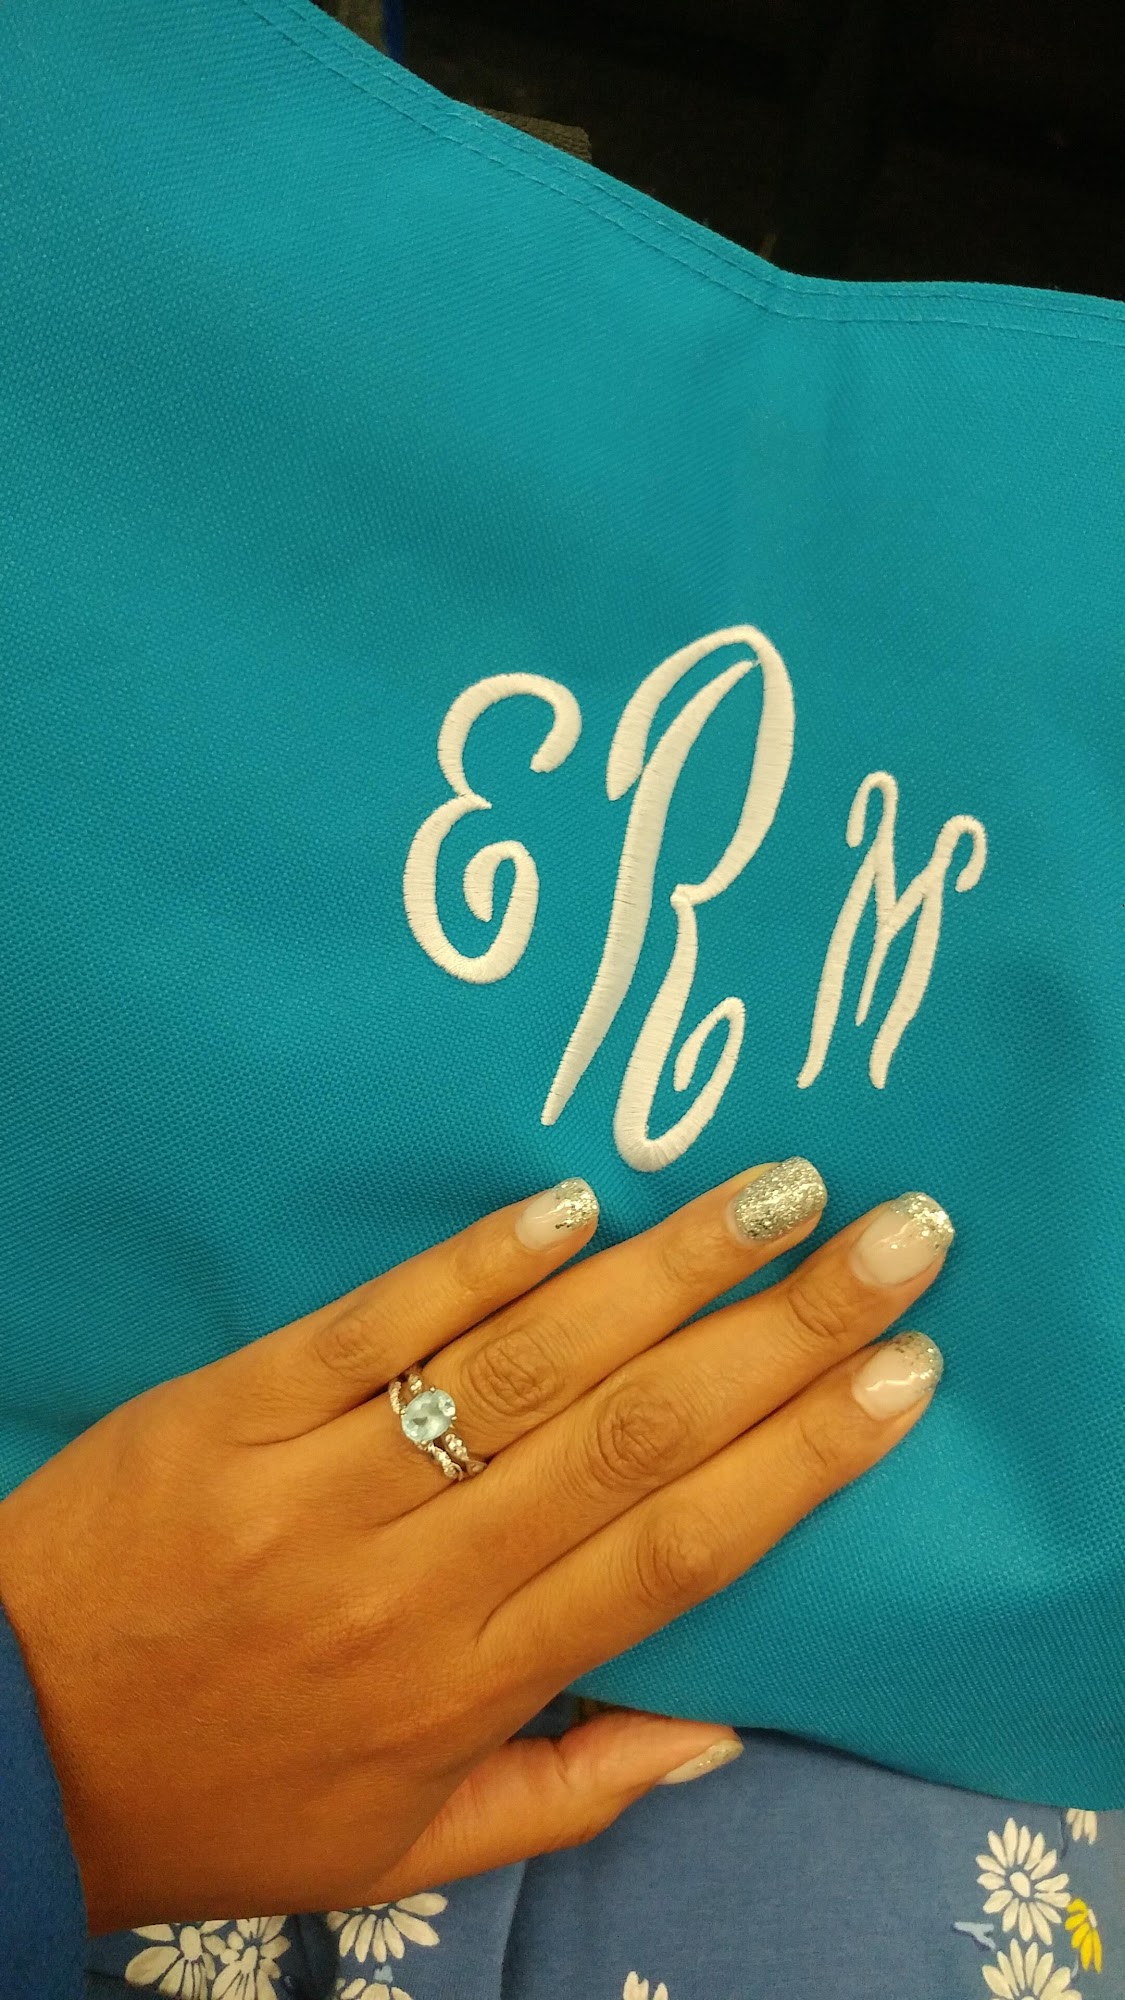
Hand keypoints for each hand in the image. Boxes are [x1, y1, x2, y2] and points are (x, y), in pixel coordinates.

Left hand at [0, 1158, 950, 1931]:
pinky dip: (478, 1261)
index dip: (801, 1462)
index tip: (903, 1376)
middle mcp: (412, 1583)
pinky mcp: (231, 1408)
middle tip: (894, 1241)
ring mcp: (318, 1488)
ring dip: (664, 1272)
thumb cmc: (213, 1799)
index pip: (671, 1560)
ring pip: (521, 1367)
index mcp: (466, 1689)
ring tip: (777, 1192)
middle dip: (780, 1334)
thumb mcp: (392, 1852)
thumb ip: (563, 1793)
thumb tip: (720, 1728)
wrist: (0, 1746)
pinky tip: (575, 1202)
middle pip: (630, 1440)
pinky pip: (374, 1326)